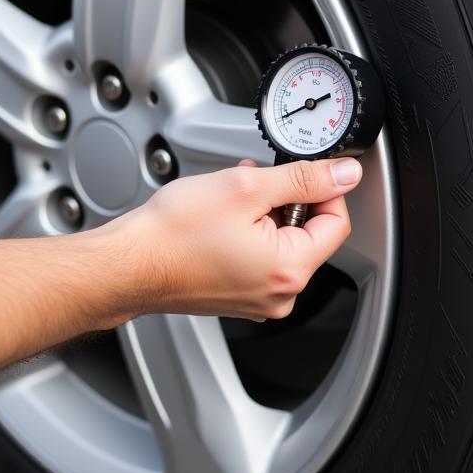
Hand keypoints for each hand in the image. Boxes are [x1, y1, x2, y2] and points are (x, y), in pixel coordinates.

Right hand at [118, 157, 362, 320]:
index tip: (301, 172)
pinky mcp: (237, 297)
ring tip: (231, 200)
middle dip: (287, 201)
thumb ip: (303, 178)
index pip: (337, 222)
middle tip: (255, 182)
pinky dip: (248, 235)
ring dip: (264, 215)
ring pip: (282, 245)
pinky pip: (259, 260)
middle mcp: (279, 295)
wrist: (129, 263)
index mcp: (290, 270)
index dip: (322, 189)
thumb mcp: (246, 188)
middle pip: (309, 235)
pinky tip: (222, 220)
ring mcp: (258, 300)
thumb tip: (344, 174)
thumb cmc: (173, 234)